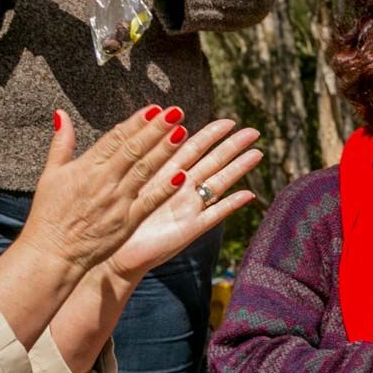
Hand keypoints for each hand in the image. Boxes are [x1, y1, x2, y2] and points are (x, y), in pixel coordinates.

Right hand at [21, 104, 195, 272]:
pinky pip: (149, 202)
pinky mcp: (126, 222)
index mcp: (86, 167)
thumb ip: (61, 144)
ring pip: (144, 171)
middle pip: (134, 149)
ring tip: (182, 133)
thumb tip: (61, 114)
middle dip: (156, 130)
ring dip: (164, 151)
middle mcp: (104, 181)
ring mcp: (117, 201)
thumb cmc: (49, 214)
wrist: (52, 253)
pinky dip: (165, 189)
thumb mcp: (50, 175)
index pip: (115, 138)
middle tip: (175, 112)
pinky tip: (182, 175)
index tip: (154, 108)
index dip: (136, 122)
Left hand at [106, 119, 263, 278]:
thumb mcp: (126, 177)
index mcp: (166, 173)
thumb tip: (145, 129)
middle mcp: (182, 188)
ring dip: (238, 168)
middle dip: (233, 146)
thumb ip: (140, 154)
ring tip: (257, 154)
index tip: (228, 121)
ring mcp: (189, 207)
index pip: (193, 147)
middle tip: (254, 131)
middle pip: (213, 162)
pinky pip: (215, 214)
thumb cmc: (116, 215)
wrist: (115, 251)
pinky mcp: (191, 228)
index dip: (211, 134)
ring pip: (219, 182)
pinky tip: (248, 195)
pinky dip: (231, 204)